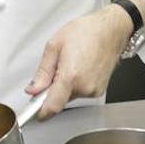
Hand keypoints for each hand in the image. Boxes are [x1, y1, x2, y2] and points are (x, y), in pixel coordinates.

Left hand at [24, 5, 133, 119]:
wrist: (110, 30)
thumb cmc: (86, 32)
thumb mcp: (54, 46)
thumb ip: (42, 72)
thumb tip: (33, 89)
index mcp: (71, 76)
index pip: (52, 106)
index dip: (40, 112)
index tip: (34, 113)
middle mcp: (84, 87)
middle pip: (59, 100)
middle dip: (51, 90)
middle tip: (54, 69)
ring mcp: (94, 90)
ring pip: (69, 97)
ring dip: (64, 86)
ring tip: (70, 64)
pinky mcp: (100, 90)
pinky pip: (80, 93)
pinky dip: (75, 85)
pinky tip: (79, 68)